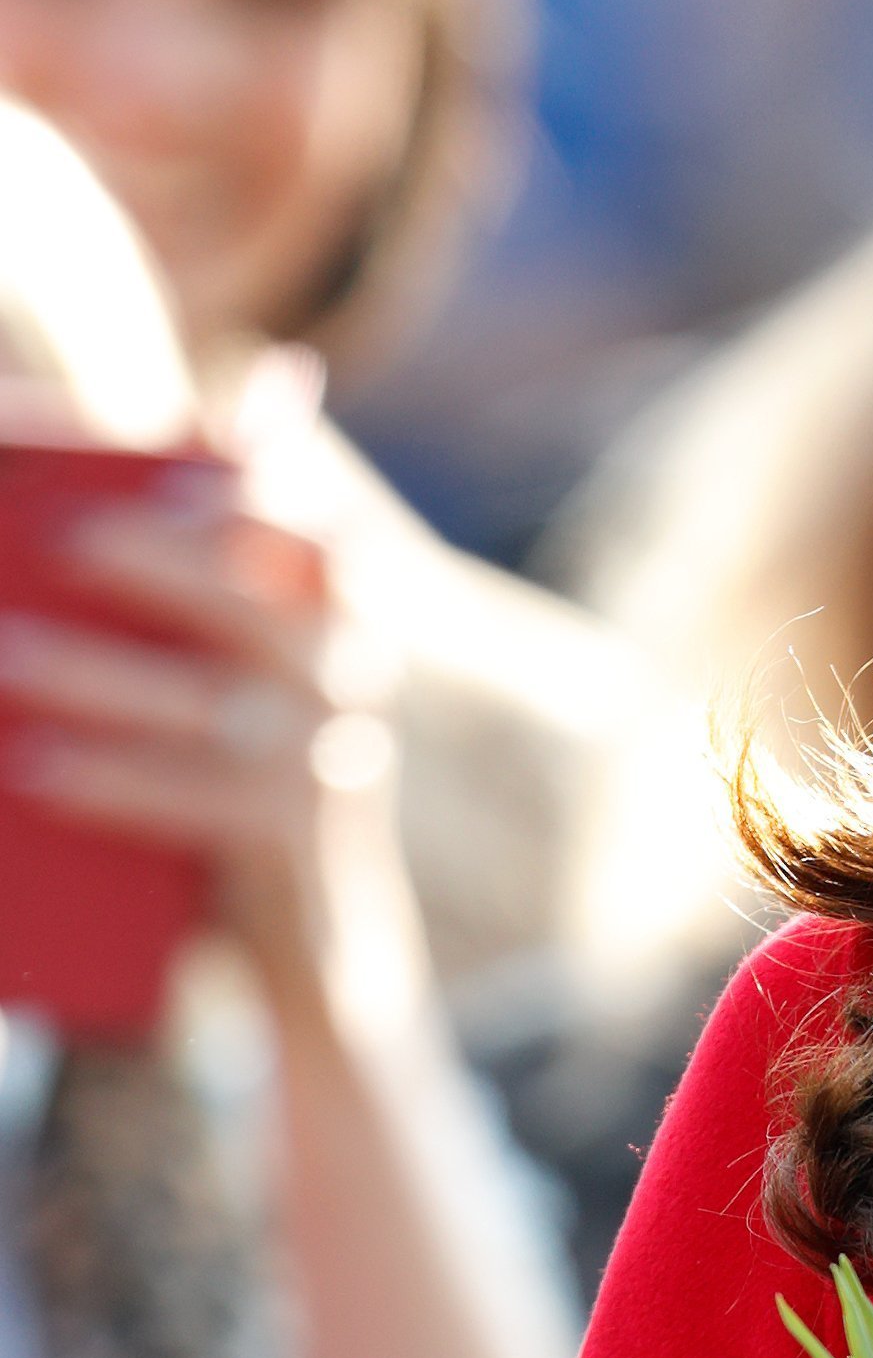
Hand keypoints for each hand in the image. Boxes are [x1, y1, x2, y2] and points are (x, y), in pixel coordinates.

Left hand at [0, 481, 395, 1009]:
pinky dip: (118, 781)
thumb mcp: (235, 662)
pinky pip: (204, 803)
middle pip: (266, 607)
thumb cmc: (237, 759)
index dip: (258, 501)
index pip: (322, 534)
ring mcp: (331, 758)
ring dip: (106, 677)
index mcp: (339, 612)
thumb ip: (208, 562)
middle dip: (167, 566)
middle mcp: (351, 673)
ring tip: (4, 656)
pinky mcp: (297, 836)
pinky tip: (35, 767)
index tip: (167, 482)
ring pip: (218, 707)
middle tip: (66, 540)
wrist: (312, 921)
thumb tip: (216, 436)